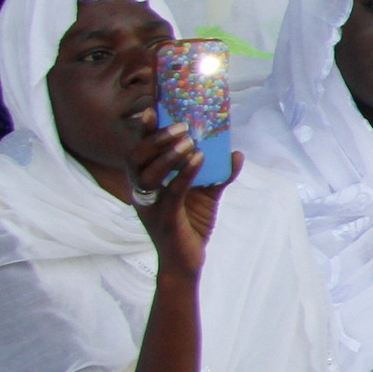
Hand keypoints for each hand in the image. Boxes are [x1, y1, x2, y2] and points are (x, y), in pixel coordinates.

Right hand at [127, 124, 235, 276]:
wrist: (187, 262)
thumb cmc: (191, 226)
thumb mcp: (206, 195)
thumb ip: (218, 174)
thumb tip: (236, 153)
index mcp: (147, 182)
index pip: (140, 151)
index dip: (144, 131)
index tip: (153, 109)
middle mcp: (142, 191)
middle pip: (136, 158)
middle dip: (156, 139)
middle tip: (181, 125)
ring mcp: (150, 205)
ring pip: (148, 174)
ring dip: (168, 155)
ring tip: (189, 141)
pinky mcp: (164, 219)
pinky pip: (172, 192)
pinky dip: (185, 174)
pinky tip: (199, 160)